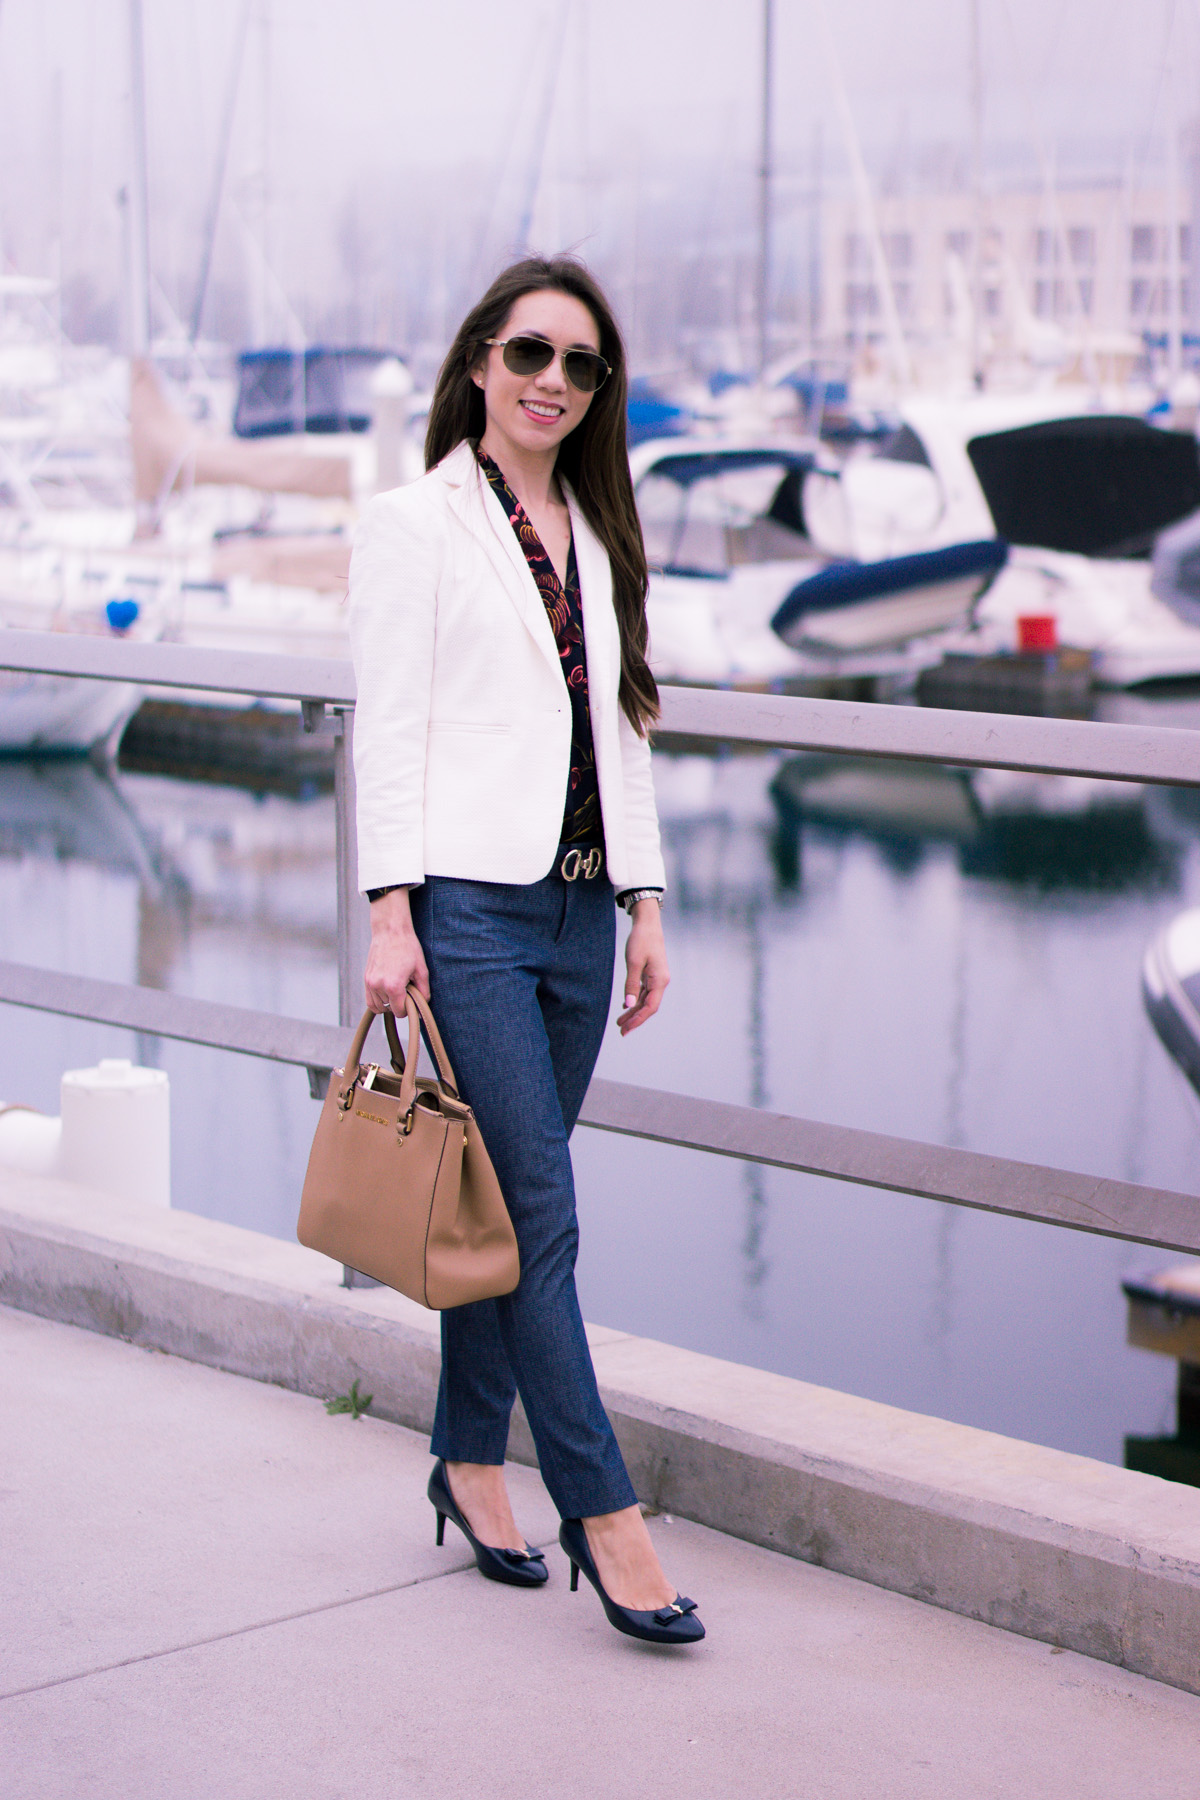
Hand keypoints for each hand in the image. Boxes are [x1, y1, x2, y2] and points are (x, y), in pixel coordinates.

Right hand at [363, 887, 429, 1011]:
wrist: (391, 931)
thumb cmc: (408, 948)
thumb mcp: (421, 970)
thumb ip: (424, 991)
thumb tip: (423, 1005)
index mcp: (393, 986)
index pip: (399, 1011)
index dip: (408, 1009)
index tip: (412, 1000)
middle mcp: (379, 986)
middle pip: (389, 1009)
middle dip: (399, 1004)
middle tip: (406, 992)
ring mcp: (370, 982)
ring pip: (377, 1007)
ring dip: (387, 1004)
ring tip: (397, 992)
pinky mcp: (366, 978)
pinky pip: (369, 1000)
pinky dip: (377, 1001)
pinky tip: (387, 993)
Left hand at [617, 899, 667, 1035]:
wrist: (647, 923)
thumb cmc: (641, 940)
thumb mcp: (633, 963)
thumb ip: (631, 985)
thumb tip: (628, 1005)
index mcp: (660, 980)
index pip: (650, 1007)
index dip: (638, 1020)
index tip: (626, 1029)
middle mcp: (661, 982)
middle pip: (649, 1007)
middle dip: (635, 1019)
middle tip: (621, 1031)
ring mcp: (657, 978)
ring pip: (646, 1000)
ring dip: (633, 1011)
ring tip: (620, 1022)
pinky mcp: (652, 974)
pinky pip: (644, 992)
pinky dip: (635, 1000)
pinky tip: (626, 1006)